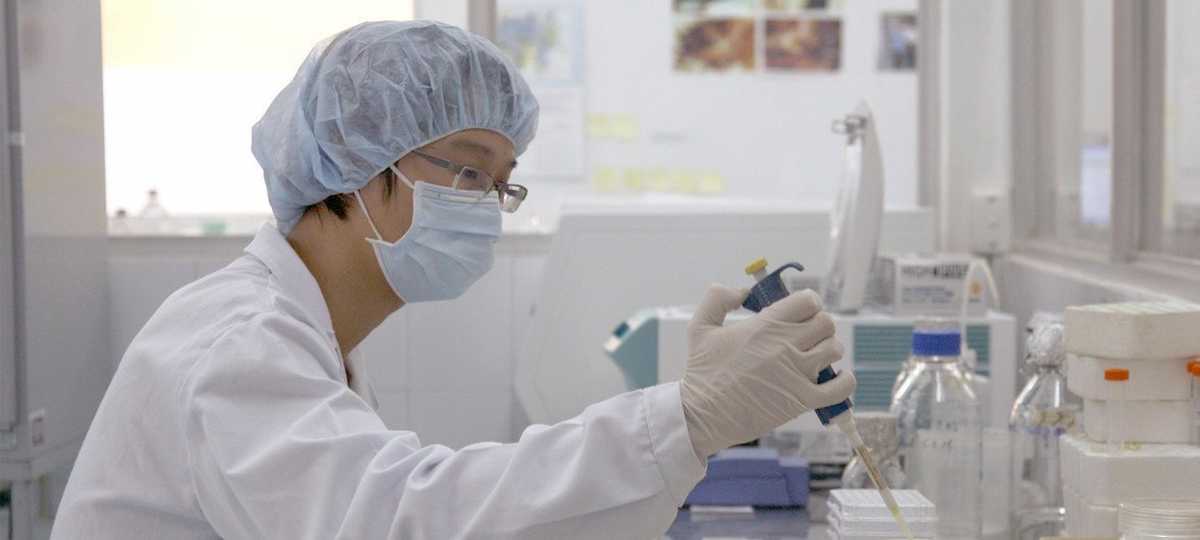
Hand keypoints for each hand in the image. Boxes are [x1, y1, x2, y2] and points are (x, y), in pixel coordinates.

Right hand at [679, 285, 855, 459]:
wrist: (702, 415)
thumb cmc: (702, 372)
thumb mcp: (700, 327)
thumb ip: (718, 298)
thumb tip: (743, 290)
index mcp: (765, 325)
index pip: (808, 301)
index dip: (809, 303)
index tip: (801, 312)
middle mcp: (785, 345)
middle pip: (826, 323)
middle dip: (820, 326)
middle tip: (808, 335)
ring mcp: (796, 373)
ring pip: (834, 350)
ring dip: (829, 350)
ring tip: (816, 357)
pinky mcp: (801, 400)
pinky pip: (840, 387)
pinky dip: (845, 381)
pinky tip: (836, 379)